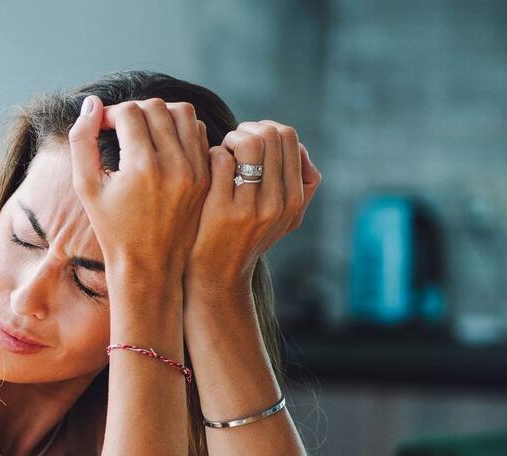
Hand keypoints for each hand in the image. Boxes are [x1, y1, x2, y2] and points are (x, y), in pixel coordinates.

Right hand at [68, 96, 210, 287]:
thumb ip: (81, 141)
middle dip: (133, 110)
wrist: (149, 264)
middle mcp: (173, 165)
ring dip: (159, 113)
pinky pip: (197, 132)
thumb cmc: (112, 227)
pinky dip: (179, 128)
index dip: (109, 114)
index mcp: (141, 167)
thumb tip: (91, 103)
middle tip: (119, 126)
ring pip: (182, 112)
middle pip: (155, 107)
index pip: (128, 113)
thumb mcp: (86, 187)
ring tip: (142, 131)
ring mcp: (195, 169)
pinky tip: (162, 144)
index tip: (101, 126)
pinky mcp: (205, 175)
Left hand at [185, 120, 321, 297]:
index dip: (265, 128)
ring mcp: (250, 206)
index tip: (250, 141)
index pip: (288, 137)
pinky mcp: (221, 210)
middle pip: (270, 134)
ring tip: (221, 153)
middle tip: (232, 144)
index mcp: (294, 199)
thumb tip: (299, 147)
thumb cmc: (246, 239)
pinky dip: (211, 156)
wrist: (218, 276)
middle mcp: (278, 202)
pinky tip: (206, 170)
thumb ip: (300, 185)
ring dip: (230, 139)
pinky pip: (220, 159)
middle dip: (247, 130)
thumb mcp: (285, 219)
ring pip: (248, 142)